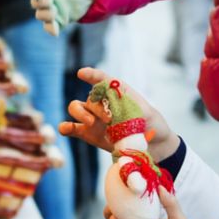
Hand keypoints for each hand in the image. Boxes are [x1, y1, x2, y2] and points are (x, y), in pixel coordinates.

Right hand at [25, 0, 93, 36]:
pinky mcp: (60, 21)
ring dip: (45, 14)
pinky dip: (51, 30)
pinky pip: (52, 28)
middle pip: (35, 4)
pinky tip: (55, 30)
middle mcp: (44, 0)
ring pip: (41, 16)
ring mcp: (51, 11)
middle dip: (40, 3)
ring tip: (54, 10)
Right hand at [59, 68, 179, 161]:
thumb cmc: (150, 123)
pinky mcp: (88, 134)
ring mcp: (93, 118)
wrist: (152, 144)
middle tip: (109, 119)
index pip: (101, 79)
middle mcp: (102, 102)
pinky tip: (66, 129)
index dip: (91, 75)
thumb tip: (118, 115)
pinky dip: (66, 127)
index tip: (82, 73)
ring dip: (80, 114)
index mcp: (116, 92)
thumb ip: (132, 111)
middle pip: (90, 98)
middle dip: (97, 107)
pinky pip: (71, 128)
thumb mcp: (147, 113)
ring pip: (76, 108)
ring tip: (91, 123)